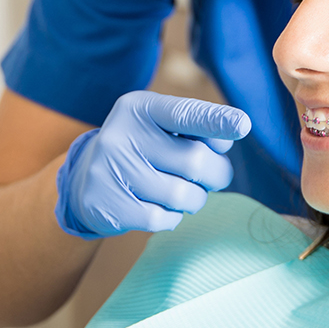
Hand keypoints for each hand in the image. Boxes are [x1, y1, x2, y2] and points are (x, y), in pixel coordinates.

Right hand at [55, 91, 250, 238]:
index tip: (242, 125)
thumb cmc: (142, 150)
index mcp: (140, 108)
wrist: (85, 182)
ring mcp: (110, 171)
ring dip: (195, 199)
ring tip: (183, 192)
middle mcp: (121, 134)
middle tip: (213, 177)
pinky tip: (158, 206)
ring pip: (182, 196)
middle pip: (195, 162)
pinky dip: (171, 217)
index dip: (216, 121)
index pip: (185, 114)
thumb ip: (197, 128)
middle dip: (217, 174)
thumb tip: (229, 137)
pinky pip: (162, 219)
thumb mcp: (162, 128)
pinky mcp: (106, 205)